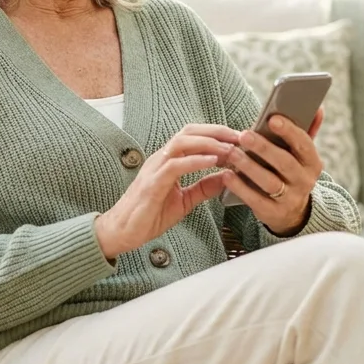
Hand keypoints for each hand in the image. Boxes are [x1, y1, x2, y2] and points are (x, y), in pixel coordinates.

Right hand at [94, 124, 240, 259]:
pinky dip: (195, 161)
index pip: (193, 136)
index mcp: (168, 160)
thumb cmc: (148, 215)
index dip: (216, 134)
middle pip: (189, 132)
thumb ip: (203, 188)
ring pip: (182, 143)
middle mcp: (161, 158)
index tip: (239, 138)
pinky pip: (175, 165)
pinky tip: (212, 162)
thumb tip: (226, 177)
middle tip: (240, 137)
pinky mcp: (153, 183)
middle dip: (216, 131)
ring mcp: (155, 169)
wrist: (123, 231)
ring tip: (230, 148)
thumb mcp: (184, 201)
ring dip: (209, 143)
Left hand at [221, 108, 324, 235]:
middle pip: (284, 163)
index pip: (304, 144)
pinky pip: (255, 199)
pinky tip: (226, 175)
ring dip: (249, 166)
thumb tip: (317, 107)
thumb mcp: (301, 155)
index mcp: (312, 162)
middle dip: (264, 148)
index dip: (289, 131)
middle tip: (244, 135)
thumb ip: (307, 131)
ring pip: (269, 182)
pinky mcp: (273, 213)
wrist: (293, 212)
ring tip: (232, 153)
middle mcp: (305, 181)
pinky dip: (240, 187)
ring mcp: (290, 199)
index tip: (272, 119)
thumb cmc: (291, 172)